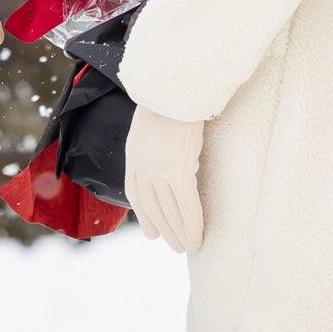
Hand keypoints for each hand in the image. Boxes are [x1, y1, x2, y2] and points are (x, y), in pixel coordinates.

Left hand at [125, 106, 204, 252]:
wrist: (171, 83)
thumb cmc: (168, 95)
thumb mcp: (152, 120)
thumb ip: (156, 142)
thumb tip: (177, 156)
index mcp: (134, 153)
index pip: (136, 193)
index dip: (144, 215)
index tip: (151, 232)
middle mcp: (143, 165)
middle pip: (153, 206)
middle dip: (164, 228)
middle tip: (174, 246)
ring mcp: (160, 169)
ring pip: (169, 210)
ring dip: (178, 233)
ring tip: (186, 248)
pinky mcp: (179, 169)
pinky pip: (187, 204)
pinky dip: (192, 223)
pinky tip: (198, 237)